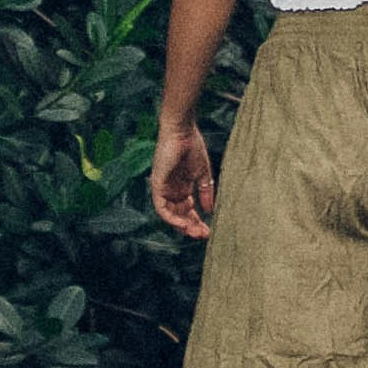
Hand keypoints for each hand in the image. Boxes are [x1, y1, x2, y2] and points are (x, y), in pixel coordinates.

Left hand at [150, 123, 216, 240]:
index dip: (197, 221)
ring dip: (182, 225)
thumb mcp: (203, 174)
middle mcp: (172, 190)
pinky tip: (183, 224)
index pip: (188, 210)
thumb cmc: (193, 147)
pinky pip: (161, 208)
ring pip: (170, 215)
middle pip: (180, 215)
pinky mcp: (157, 185)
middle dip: (191, 227)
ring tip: (195, 232)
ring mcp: (164, 188)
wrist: (183, 131)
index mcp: (182, 187)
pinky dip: (171, 218)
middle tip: (203, 235)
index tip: (208, 231)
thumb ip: (206, 192)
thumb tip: (210, 210)